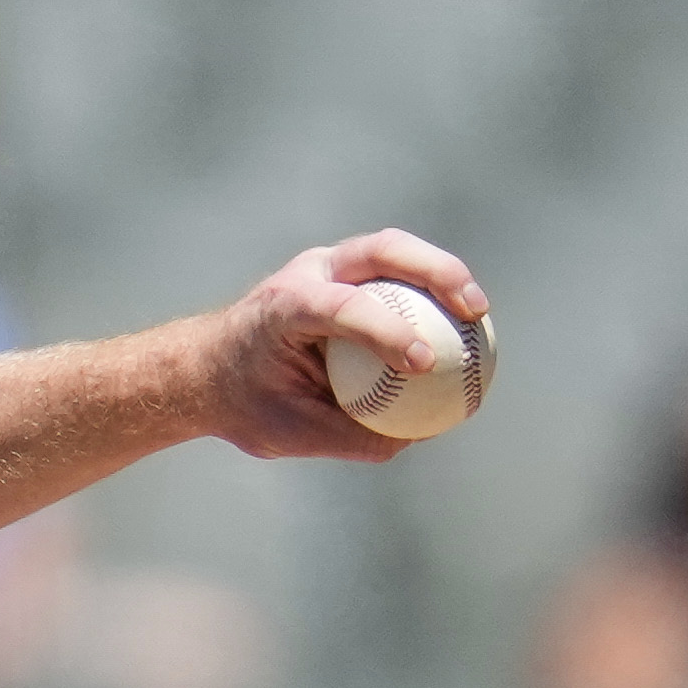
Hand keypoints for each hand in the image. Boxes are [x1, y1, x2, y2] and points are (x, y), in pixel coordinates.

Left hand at [186, 231, 494, 467]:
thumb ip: (346, 436)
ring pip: (393, 250)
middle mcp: (307, 273)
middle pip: (381, 250)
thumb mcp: (286, 433)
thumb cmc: (244, 403)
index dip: (387, 331)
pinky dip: (431, 292)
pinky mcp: (345, 274)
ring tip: (480, 312)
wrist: (208, 369)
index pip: (343, 307)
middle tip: (475, 311)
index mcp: (284, 307)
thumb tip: (412, 437)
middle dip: (435, 272)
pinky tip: (462, 325)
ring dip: (443, 272)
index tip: (423, 363)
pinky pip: (395, 275)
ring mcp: (327, 266)